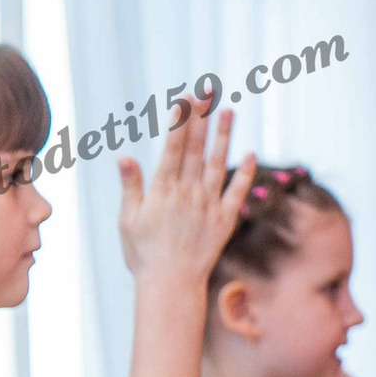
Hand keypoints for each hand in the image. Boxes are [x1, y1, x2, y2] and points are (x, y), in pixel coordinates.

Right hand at [116, 100, 255, 282]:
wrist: (171, 286)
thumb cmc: (143, 255)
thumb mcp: (128, 220)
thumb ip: (131, 186)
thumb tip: (124, 156)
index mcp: (163, 191)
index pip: (173, 147)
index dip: (180, 121)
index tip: (185, 97)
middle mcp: (188, 193)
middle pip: (196, 148)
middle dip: (201, 117)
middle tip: (207, 90)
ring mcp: (209, 206)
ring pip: (218, 163)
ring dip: (224, 135)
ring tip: (229, 110)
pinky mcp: (225, 221)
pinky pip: (237, 193)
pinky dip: (245, 173)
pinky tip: (250, 153)